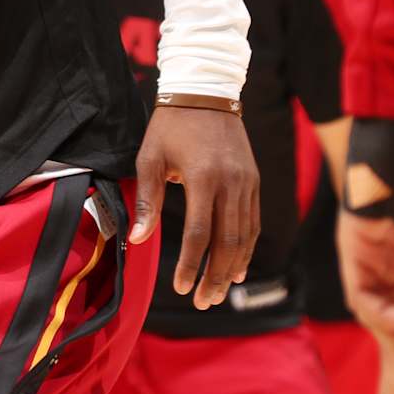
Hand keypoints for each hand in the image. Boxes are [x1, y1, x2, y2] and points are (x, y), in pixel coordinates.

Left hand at [129, 104, 260, 308]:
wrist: (206, 92)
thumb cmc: (171, 125)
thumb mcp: (151, 157)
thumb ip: (148, 200)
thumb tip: (139, 240)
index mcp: (204, 178)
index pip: (199, 234)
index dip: (191, 264)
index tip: (181, 288)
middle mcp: (231, 184)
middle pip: (228, 242)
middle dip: (215, 276)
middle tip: (204, 301)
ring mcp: (247, 183)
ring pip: (245, 236)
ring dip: (234, 268)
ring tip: (220, 292)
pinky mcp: (254, 181)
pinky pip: (254, 222)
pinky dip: (247, 247)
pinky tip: (239, 268)